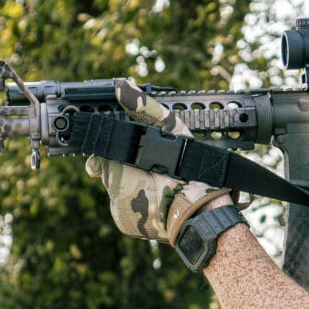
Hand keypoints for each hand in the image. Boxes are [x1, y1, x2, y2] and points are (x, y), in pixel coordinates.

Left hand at [84, 79, 228, 243]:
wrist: (204, 215)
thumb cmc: (191, 172)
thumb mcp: (171, 131)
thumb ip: (145, 108)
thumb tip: (122, 85)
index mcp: (121, 169)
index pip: (103, 155)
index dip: (113, 152)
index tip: (128, 155)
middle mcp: (115, 192)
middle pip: (110, 172)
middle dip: (126, 168)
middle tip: (152, 170)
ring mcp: (119, 211)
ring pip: (116, 189)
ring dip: (131, 185)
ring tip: (156, 184)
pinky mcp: (124, 224)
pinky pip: (122, 208)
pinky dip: (134, 202)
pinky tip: (153, 198)